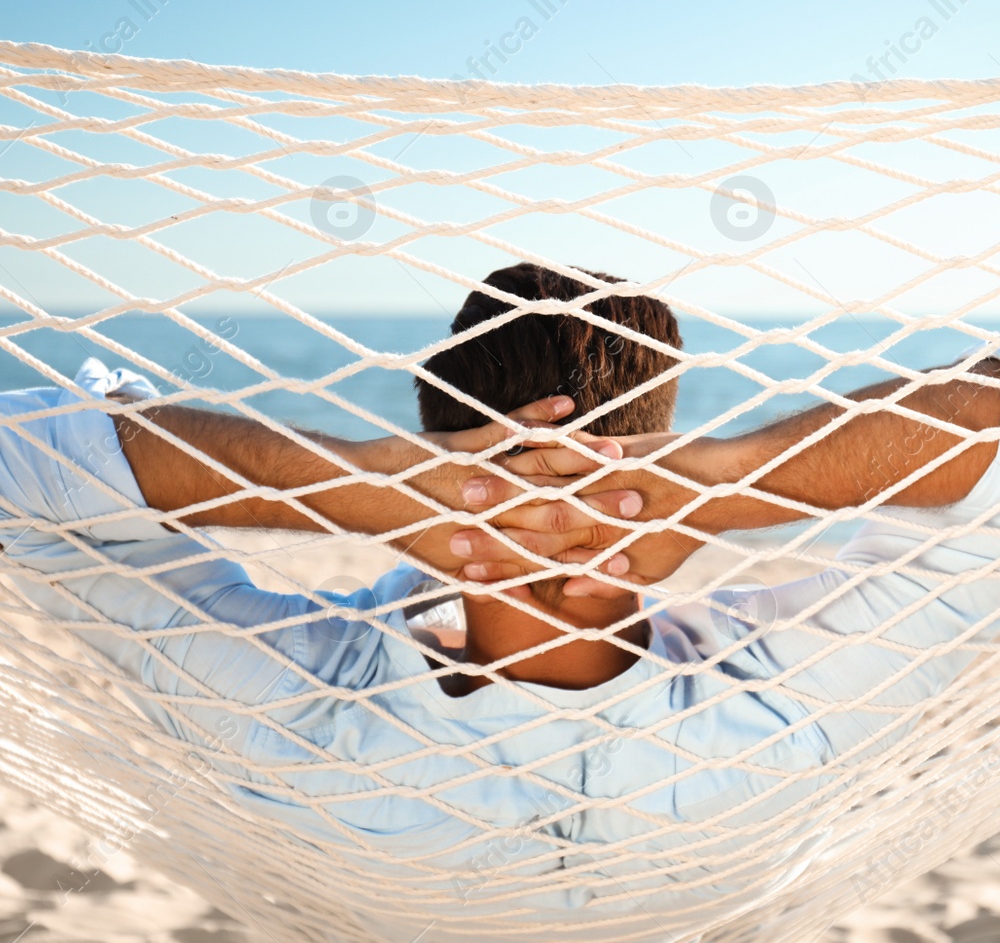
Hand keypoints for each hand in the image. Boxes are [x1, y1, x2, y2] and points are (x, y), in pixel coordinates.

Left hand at [355, 397, 644, 591]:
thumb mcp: (448, 562)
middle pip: (557, 512)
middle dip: (603, 507)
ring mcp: (477, 481)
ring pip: (540, 472)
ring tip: (621, 454)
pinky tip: (568, 405)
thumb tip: (525, 594)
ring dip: (582, 463)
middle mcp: (488, 519)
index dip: (592, 550)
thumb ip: (493, 579)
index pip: (552, 552)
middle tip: (644, 501)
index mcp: (488, 548)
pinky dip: (538, 418)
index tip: (631, 548)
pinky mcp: (462, 447)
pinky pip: (508, 431)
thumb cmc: (403, 528)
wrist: (355, 496)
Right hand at [457, 432, 741, 597]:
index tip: (462, 576)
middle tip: (447, 539)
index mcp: (601, 549)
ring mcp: (603, 483)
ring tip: (463, 488)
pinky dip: (537, 438)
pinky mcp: (613, 451)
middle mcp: (597, 518)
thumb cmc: (686, 530)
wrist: (725, 490)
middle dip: (485, 535)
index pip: (539, 565)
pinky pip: (566, 445)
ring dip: (498, 490)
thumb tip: (569, 588)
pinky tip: (506, 443)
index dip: (500, 571)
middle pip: (529, 530)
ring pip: (538, 489)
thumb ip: (605, 578)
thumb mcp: (648, 566)